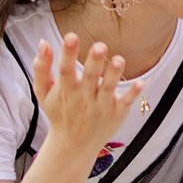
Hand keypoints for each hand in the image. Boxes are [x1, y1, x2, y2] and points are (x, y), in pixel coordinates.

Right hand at [31, 34, 141, 161]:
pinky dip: (132, 94)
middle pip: (89, 77)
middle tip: (100, 46)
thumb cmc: (59, 112)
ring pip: (108, 88)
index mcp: (65, 90)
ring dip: (113, 75)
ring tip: (119, 60)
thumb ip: (41, 68)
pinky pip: (125, 103)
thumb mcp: (44, 93)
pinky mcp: (116, 113)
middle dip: (94, 62)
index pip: (65, 70)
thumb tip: (43, 42)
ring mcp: (101, 106)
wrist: (72, 145)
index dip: (67, 54)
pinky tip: (141, 83)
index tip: (71, 36)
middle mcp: (83, 97)